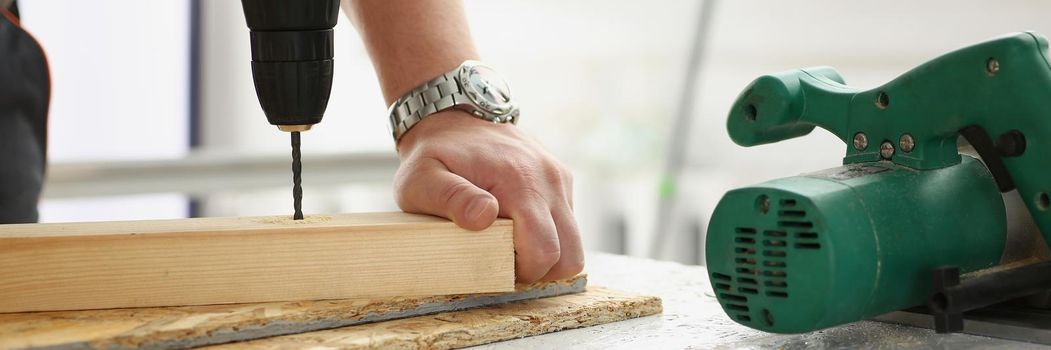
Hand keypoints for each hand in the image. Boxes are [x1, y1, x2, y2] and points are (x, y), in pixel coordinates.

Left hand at [393, 110, 582, 282]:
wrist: (454, 117)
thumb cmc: (435, 155)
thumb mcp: (423, 179)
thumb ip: (451, 198)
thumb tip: (484, 216)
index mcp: (519, 182)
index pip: (544, 251)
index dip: (522, 271)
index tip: (495, 262)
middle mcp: (548, 179)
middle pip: (570, 255)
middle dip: (540, 270)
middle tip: (504, 258)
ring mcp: (559, 178)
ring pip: (573, 242)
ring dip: (546, 252)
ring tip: (509, 241)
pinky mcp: (562, 179)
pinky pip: (568, 223)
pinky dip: (548, 234)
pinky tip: (517, 223)